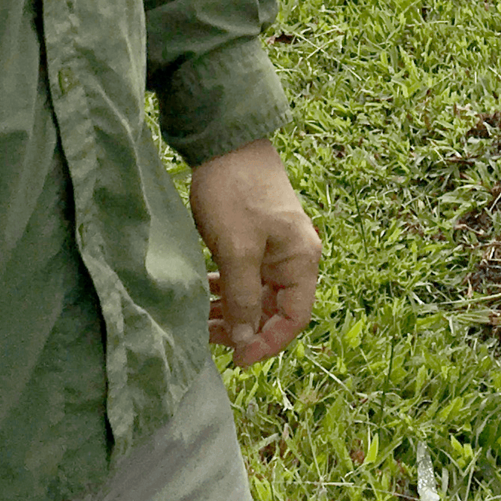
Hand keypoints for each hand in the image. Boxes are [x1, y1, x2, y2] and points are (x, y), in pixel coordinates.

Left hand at [186, 139, 319, 367]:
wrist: (226, 142)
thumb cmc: (236, 191)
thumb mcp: (237, 249)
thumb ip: (242, 297)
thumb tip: (244, 339)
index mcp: (301, 260)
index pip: (295, 318)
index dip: (268, 342)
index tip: (238, 358)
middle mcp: (293, 257)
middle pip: (274, 309)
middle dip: (243, 328)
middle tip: (208, 338)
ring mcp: (273, 248)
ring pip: (255, 294)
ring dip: (230, 310)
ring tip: (199, 321)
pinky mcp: (254, 239)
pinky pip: (243, 277)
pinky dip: (225, 290)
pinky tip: (201, 294)